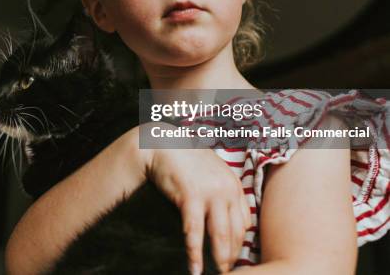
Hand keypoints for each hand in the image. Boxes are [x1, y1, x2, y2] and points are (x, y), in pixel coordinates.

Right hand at [136, 127, 250, 273]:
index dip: (240, 243)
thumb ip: (221, 190)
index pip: (245, 222)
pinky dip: (195, 252)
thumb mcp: (210, 172)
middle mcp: (227, 189)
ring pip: (220, 235)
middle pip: (236, 232)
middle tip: (228, 272)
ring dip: (219, 260)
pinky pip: (194, 231)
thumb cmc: (183, 158)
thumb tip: (223, 216)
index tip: (234, 256)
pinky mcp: (191, 196)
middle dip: (233, 256)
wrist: (160, 144)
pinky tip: (194, 267)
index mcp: (233, 184)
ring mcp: (211, 192)